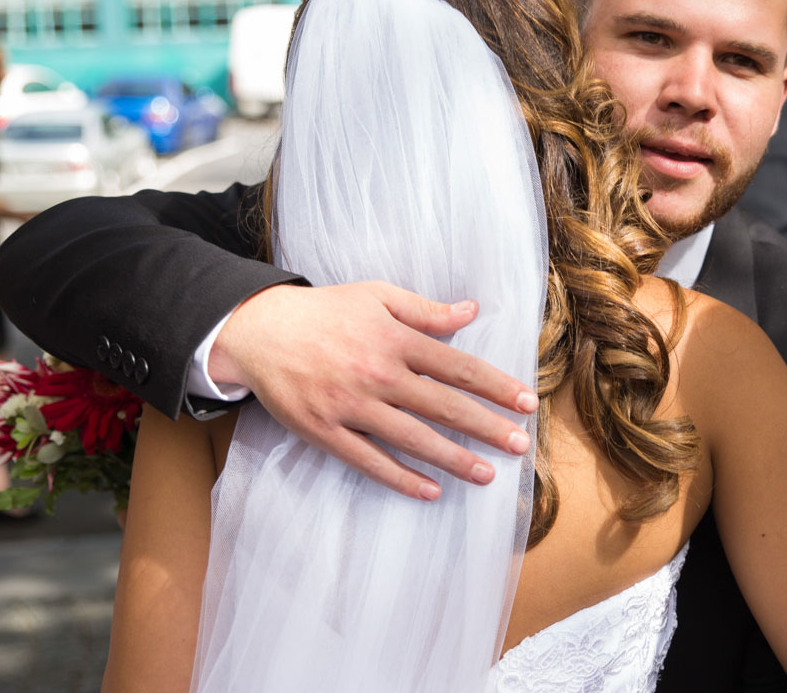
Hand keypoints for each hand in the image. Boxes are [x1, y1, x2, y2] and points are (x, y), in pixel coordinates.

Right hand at [210, 282, 538, 499]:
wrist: (260, 330)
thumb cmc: (325, 311)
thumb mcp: (377, 296)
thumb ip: (426, 309)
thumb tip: (472, 311)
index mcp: (395, 339)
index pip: (458, 368)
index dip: (496, 386)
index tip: (526, 403)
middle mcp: (378, 374)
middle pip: (444, 406)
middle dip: (487, 427)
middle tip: (519, 445)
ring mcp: (352, 406)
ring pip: (413, 438)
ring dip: (453, 458)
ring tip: (486, 474)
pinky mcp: (327, 431)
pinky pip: (370, 461)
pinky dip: (401, 477)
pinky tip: (431, 490)